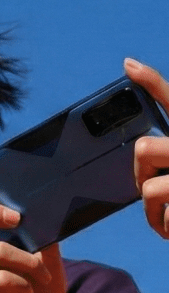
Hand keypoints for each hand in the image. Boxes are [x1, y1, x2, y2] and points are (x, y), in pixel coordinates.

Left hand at [125, 59, 168, 237]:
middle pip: (144, 150)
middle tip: (149, 184)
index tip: (128, 65)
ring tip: (162, 217)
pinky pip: (165, 215)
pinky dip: (165, 227)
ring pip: (149, 188)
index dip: (151, 80)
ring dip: (151, 209)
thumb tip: (144, 160)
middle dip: (139, 172)